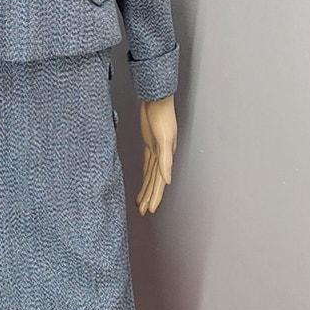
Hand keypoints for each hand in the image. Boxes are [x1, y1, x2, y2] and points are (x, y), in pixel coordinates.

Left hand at [135, 94, 176, 214]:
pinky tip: (144, 182)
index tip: (150, 209)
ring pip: (150, 175)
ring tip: (142, 202)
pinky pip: (147, 165)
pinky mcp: (149, 144)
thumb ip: (165, 160)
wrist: (155, 98)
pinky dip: (145, 175)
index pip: (160, 182)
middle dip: (150, 197)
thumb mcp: (163, 138)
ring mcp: (155, 150)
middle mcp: (162, 156)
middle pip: (155, 182)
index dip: (155, 196)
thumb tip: (167, 180)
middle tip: (144, 211)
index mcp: (166, 156)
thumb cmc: (161, 114)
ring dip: (147, 189)